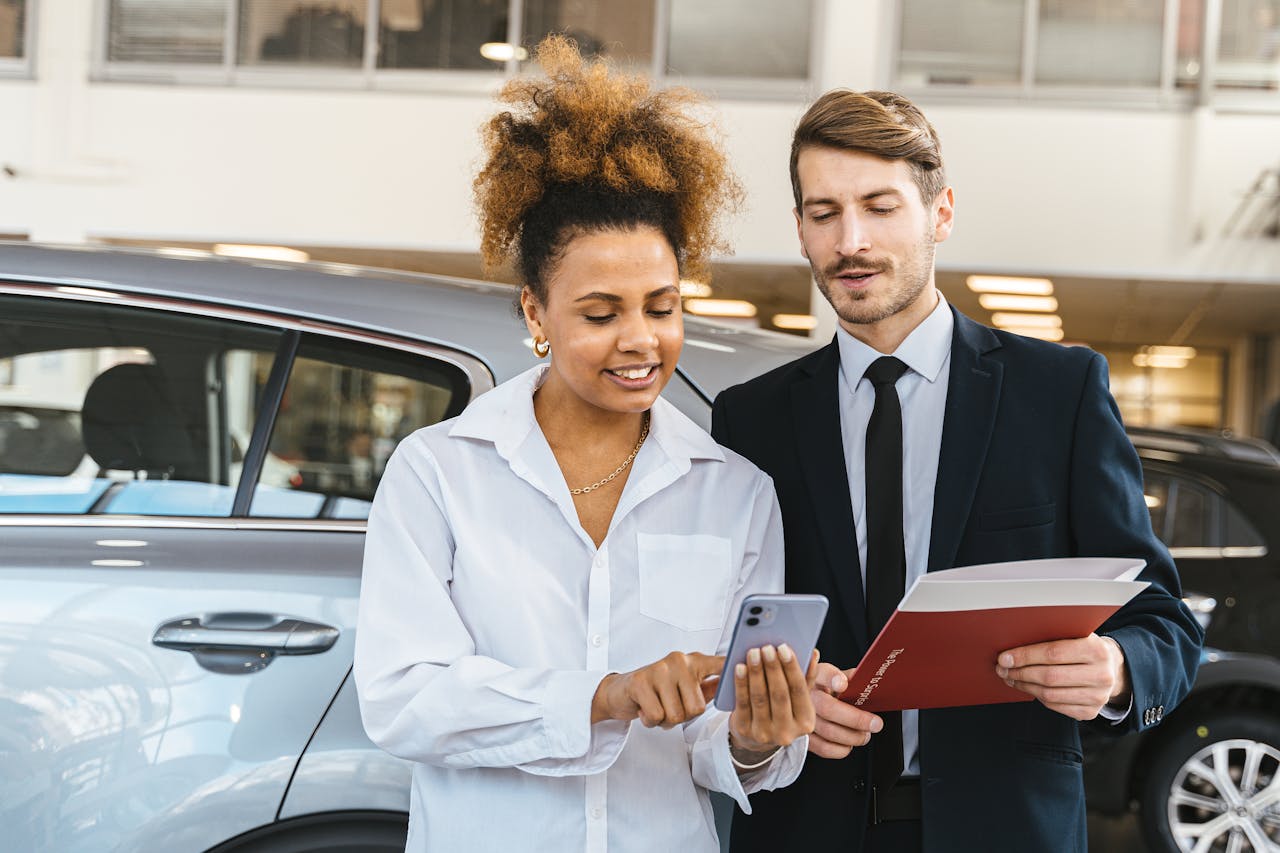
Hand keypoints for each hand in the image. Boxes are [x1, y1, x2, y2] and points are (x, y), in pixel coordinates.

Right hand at [591, 651, 723, 727]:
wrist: (619, 692)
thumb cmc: (657, 691)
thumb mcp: (684, 687)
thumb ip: (708, 686)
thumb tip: (735, 683)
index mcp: (693, 661)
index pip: (719, 665)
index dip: (735, 669)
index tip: (754, 662)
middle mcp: (678, 661)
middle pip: (696, 708)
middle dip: (682, 717)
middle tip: (669, 707)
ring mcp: (659, 670)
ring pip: (676, 715)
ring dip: (665, 721)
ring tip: (657, 706)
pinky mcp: (641, 682)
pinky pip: (657, 716)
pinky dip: (651, 720)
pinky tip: (645, 708)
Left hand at [728, 644, 818, 760]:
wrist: (756, 738)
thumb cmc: (781, 711)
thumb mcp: (798, 699)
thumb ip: (806, 677)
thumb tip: (813, 652)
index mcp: (806, 722)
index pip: (799, 690)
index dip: (791, 668)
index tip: (784, 648)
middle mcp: (787, 732)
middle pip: (779, 694)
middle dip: (773, 668)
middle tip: (767, 647)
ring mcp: (765, 734)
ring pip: (760, 698)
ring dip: (756, 672)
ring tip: (753, 652)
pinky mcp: (745, 731)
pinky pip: (743, 703)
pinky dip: (741, 683)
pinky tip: (740, 667)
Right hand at [805, 663, 883, 758]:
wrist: (804, 702)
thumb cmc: (825, 689)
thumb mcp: (836, 677)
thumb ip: (851, 679)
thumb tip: (870, 686)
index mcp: (815, 676)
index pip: (821, 673)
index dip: (832, 678)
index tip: (843, 684)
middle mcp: (804, 696)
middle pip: (828, 708)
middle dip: (857, 719)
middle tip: (876, 723)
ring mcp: (800, 718)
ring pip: (829, 731)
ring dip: (853, 736)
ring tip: (865, 735)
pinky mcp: (802, 737)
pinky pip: (824, 748)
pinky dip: (842, 749)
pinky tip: (849, 743)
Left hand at [996, 633, 1129, 720]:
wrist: (1111, 668)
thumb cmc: (1084, 647)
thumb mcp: (1075, 634)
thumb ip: (1051, 636)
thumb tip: (1013, 646)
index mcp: (1096, 649)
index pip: (1053, 653)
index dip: (1025, 656)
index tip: (1004, 657)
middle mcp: (1101, 675)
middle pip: (1050, 677)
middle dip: (1020, 673)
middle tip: (1002, 669)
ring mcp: (1097, 696)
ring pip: (1050, 694)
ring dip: (1024, 686)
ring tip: (1010, 677)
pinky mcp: (1090, 712)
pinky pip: (1055, 706)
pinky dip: (1036, 696)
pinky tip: (1026, 687)